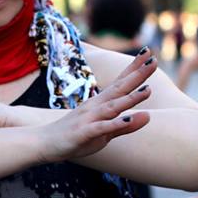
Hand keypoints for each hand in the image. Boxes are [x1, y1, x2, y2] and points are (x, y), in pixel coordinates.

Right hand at [37, 53, 156, 162]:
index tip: (149, 54)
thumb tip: (149, 116)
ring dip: (130, 98)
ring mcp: (89, 118)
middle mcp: (95, 106)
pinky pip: (102, 127)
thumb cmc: (76, 137)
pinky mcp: (84, 133)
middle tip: (153, 61)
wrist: (44, 143)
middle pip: (119, 88)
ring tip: (148, 90)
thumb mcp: (104, 133)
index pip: (120, 83)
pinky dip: (115, 123)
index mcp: (100, 104)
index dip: (134, 69)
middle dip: (137, 75)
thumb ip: (125, 125)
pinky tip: (129, 119)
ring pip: (112, 106)